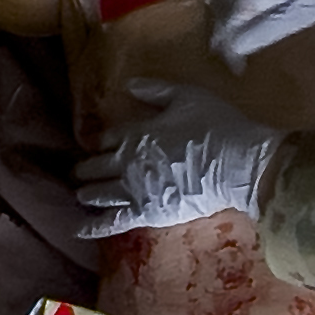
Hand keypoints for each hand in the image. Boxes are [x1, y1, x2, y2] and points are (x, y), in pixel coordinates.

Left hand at [75, 78, 285, 238]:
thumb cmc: (216, 126)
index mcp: (134, 132)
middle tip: (81, 172)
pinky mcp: (144, 214)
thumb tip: (128, 85)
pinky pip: (110, 222)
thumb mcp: (187, 96)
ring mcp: (132, 190)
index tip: (99, 146)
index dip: (102, 142)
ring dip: (86, 192)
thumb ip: (155, 91)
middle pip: (95, 166)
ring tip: (81, 194)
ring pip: (97, 193)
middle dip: (86, 168)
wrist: (237, 163)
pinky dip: (92, 226)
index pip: (106, 138)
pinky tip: (78, 228)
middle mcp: (125, 161)